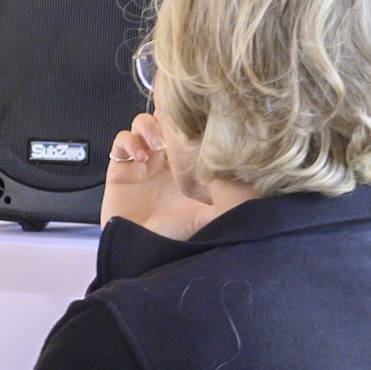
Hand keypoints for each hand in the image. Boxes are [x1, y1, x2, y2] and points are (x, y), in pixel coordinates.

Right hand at [98, 113, 219, 239]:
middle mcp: (163, 160)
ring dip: (149, 127)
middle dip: (168, 118)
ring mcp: (142, 162)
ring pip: (143, 124)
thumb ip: (224, 203)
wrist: (137, 251)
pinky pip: (122, 141)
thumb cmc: (168, 236)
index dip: (190, 124)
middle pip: (165, 121)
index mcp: (185, 167)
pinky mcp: (121, 168)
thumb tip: (249, 193)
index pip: (188, 133)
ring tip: (156, 142)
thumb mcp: (205, 218)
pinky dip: (130, 141)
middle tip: (174, 130)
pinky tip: (140, 156)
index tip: (197, 125)